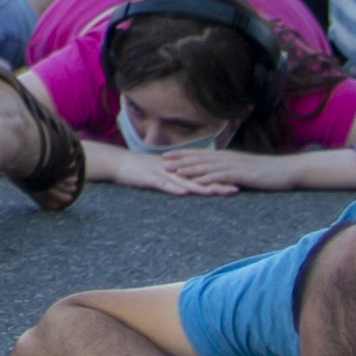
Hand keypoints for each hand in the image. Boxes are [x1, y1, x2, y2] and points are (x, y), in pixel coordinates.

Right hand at [97, 148, 229, 195]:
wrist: (118, 162)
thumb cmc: (140, 170)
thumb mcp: (163, 172)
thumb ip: (178, 178)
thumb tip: (193, 186)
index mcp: (178, 168)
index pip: (202, 174)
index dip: (219, 178)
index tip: (237, 183)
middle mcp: (173, 169)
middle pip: (198, 177)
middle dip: (217, 183)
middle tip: (235, 189)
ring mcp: (161, 173)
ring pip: (184, 180)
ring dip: (200, 187)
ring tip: (215, 192)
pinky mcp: (149, 178)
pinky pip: (163, 184)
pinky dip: (173, 188)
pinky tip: (184, 193)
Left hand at [153, 147, 292, 191]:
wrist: (285, 171)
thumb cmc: (266, 172)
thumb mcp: (244, 169)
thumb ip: (229, 170)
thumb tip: (217, 175)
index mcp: (227, 157)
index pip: (200, 154)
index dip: (183, 155)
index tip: (167, 155)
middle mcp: (227, 158)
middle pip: (199, 158)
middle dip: (180, 160)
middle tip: (162, 162)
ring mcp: (234, 166)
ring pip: (207, 166)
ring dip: (190, 169)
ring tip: (174, 171)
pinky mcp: (242, 175)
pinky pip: (222, 176)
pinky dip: (209, 178)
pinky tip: (198, 182)